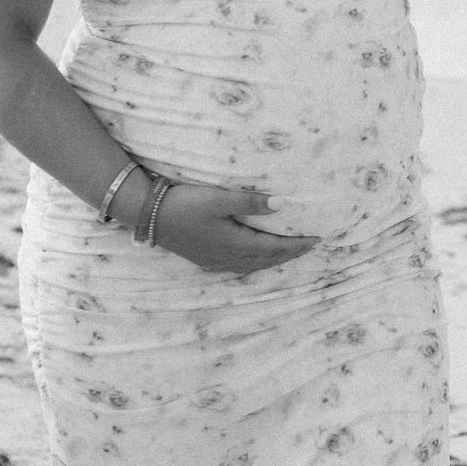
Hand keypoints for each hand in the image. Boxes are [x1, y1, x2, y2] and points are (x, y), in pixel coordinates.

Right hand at [149, 179, 321, 278]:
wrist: (148, 215)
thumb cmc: (184, 203)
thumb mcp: (218, 199)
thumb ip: (250, 202)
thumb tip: (282, 205)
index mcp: (235, 243)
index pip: (275, 248)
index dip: (297, 245)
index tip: (317, 240)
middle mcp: (227, 257)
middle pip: (267, 260)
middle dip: (290, 254)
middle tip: (309, 246)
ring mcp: (214, 260)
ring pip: (253, 265)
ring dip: (273, 259)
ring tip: (288, 252)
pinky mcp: (204, 259)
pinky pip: (239, 266)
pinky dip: (255, 263)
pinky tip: (254, 258)